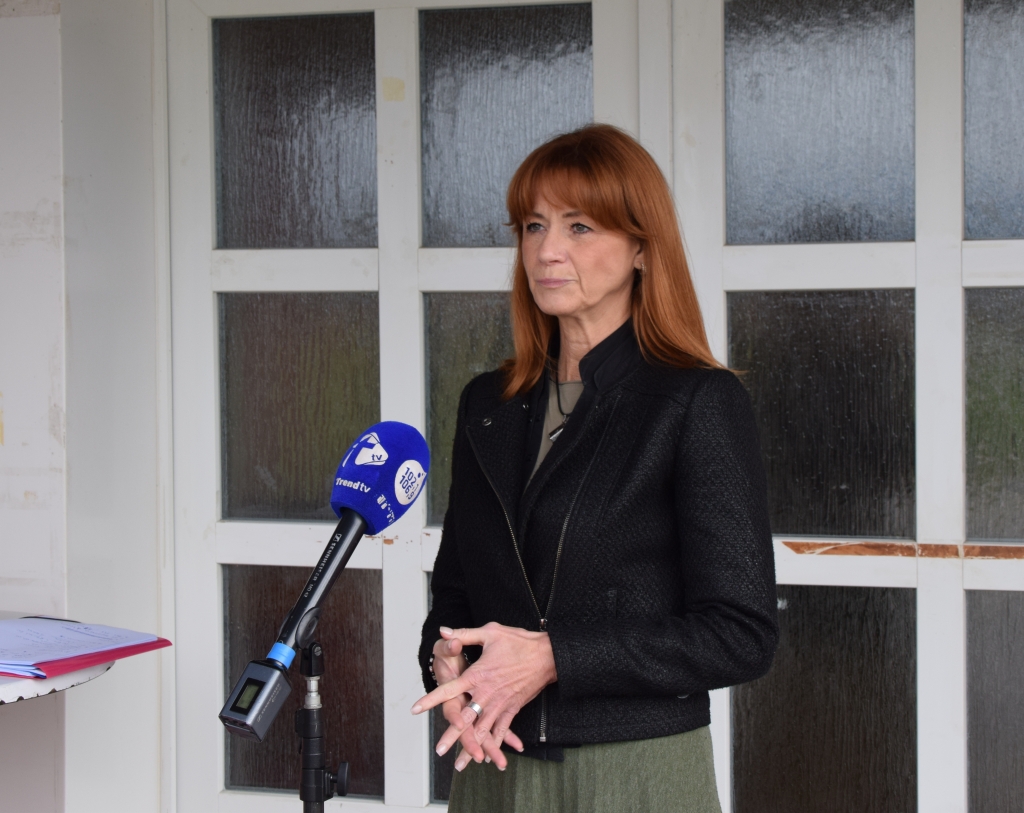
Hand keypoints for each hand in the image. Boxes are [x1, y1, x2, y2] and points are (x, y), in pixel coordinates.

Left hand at [412, 622, 556, 770]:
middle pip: (465, 718)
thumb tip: (443, 630)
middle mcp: (487, 693)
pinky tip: (488, 757)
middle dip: (452, 736)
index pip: (449, 690)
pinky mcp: (512, 708)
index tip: (416, 709)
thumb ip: (464, 634)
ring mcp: (500, 703)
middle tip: (439, 750)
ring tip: (460, 763)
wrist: (546, 655)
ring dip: (472, 747)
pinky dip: (495, 744)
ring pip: (483, 729)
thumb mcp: (490, 633)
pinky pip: (501, 730)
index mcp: (477, 675)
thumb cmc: (518, 642)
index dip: (431, 699)